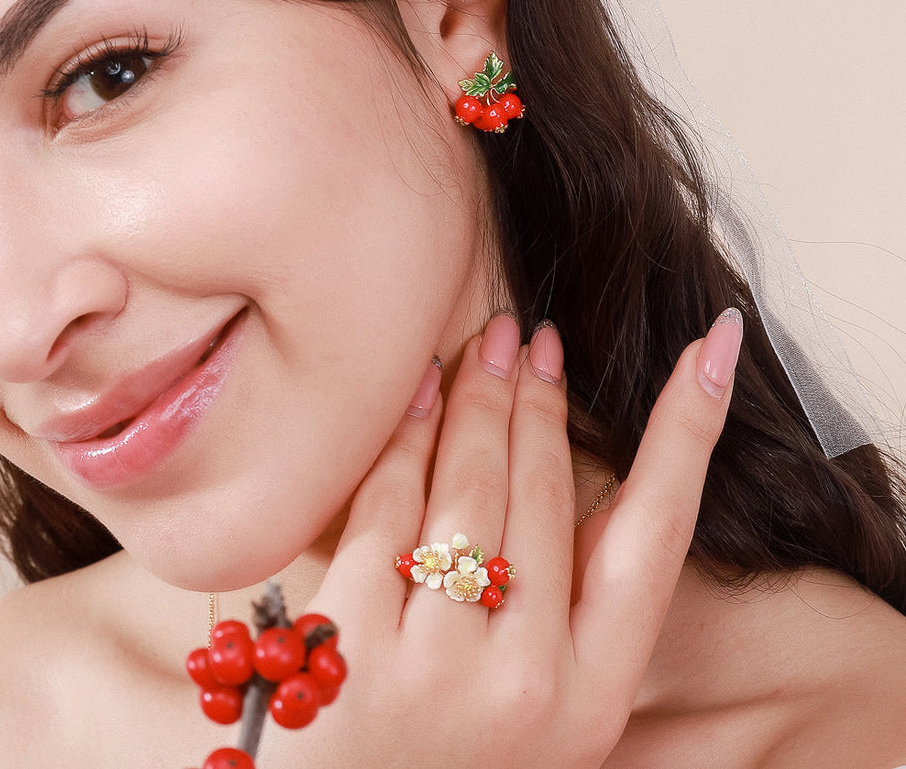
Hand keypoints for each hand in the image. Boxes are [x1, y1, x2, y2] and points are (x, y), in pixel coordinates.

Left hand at [255, 310, 741, 767]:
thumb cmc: (451, 751)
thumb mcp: (542, 703)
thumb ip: (565, 603)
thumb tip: (562, 456)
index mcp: (594, 695)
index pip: (659, 532)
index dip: (689, 430)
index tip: (713, 347)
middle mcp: (529, 682)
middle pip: (548, 490)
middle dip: (541, 396)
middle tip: (532, 337)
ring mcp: (438, 666)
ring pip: (472, 484)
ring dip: (479, 397)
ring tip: (484, 346)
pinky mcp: (352, 645)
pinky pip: (389, 504)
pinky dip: (408, 436)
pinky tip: (421, 392)